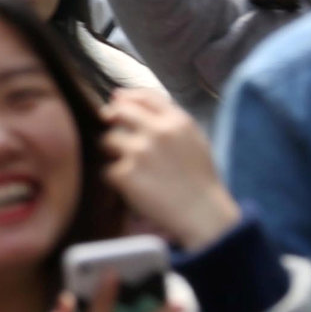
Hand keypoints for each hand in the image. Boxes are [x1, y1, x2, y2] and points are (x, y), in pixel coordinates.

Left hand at [101, 88, 241, 250]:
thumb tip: (126, 98)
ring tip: (132, 168)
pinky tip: (134, 188)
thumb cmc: (199, 178)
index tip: (117, 102)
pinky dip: (116, 179)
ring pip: (107, 140)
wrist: (203, 214)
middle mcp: (157, 132)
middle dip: (111, 119)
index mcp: (177, 121)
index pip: (144, 96)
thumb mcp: (194, 138)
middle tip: (116, 134)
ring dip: (113, 152)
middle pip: (118, 111)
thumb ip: (167, 116)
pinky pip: (108, 170)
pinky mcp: (126, 174)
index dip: (127, 98)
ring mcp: (139, 152)